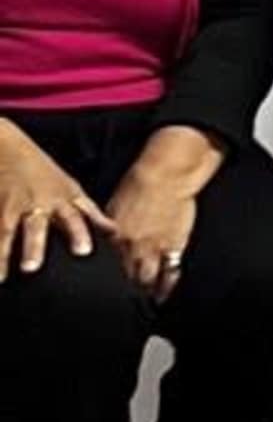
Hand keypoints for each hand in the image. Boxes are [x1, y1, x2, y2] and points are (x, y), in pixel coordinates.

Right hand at [0, 127, 104, 274]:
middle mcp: (36, 204)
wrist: (5, 146)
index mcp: (60, 199)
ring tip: (0, 276)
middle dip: (34, 246)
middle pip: (35, 227)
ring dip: (2, 253)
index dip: (79, 233)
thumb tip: (113, 232)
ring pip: (6, 230)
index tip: (84, 251)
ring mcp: (12, 206)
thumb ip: (89, 213)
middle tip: (31, 267)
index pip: (73, 218)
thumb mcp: (70, 188)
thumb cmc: (43, 172)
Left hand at [103, 159, 204, 300]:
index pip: (104, 264)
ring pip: (144, 279)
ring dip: (142, 291)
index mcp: (112, 236)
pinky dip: (166, 286)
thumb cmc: (140, 184)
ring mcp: (153, 249)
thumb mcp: (114, 206)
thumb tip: (103, 238)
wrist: (166, 176)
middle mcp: (130, 246)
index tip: (101, 287)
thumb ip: (109, 228)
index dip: (102, 277)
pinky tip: (163, 294)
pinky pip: (169, 273)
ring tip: (140, 301)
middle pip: (123, 276)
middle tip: (120, 301)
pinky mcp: (174, 247)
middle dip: (122, 290)